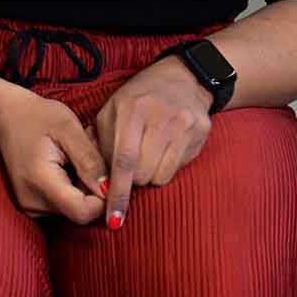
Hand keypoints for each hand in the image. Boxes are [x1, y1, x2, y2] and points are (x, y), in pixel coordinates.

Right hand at [0, 85, 108, 224]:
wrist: (7, 119)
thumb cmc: (38, 117)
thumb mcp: (69, 128)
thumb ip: (89, 160)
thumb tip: (109, 189)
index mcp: (40, 182)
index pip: (82, 212)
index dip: (103, 197)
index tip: (107, 169)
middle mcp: (33, 203)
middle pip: (80, 210)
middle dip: (94, 186)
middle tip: (90, 154)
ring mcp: (31, 207)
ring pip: (75, 207)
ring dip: (84, 185)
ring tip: (77, 156)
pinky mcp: (34, 206)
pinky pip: (65, 204)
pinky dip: (74, 187)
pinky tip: (69, 165)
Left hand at [94, 58, 214, 227]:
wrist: (183, 77)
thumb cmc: (139, 98)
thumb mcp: (112, 111)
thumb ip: (99, 143)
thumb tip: (96, 182)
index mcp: (132, 110)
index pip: (123, 161)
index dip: (118, 192)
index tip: (113, 219)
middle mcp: (160, 117)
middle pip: (142, 174)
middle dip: (132, 179)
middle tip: (132, 165)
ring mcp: (183, 124)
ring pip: (161, 177)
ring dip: (150, 174)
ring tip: (150, 154)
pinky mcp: (201, 132)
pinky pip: (178, 169)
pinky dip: (167, 167)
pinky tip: (167, 148)